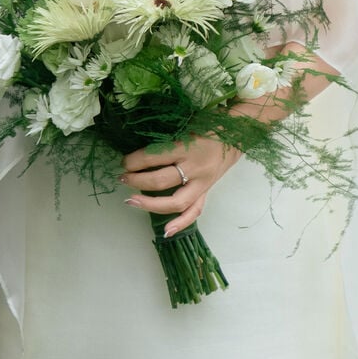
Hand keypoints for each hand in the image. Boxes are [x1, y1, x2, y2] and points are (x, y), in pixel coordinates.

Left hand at [121, 137, 239, 238]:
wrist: (234, 136)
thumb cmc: (206, 127)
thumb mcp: (184, 126)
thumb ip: (164, 139)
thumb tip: (137, 152)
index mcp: (187, 147)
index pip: (154, 157)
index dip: (134, 161)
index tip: (124, 162)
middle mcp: (195, 167)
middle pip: (161, 181)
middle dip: (137, 181)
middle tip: (123, 179)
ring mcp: (202, 183)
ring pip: (176, 202)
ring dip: (151, 204)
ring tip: (131, 201)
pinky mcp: (206, 192)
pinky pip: (194, 212)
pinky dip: (181, 223)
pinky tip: (166, 232)